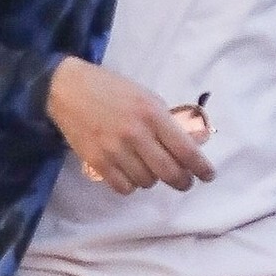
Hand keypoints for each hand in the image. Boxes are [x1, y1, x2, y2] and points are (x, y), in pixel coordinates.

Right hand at [47, 58, 214, 195]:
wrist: (68, 88)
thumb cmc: (111, 90)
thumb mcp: (146, 97)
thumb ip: (168, 121)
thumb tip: (194, 142)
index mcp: (152, 113)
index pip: (185, 149)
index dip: (200, 167)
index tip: (208, 176)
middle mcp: (136, 133)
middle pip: (169, 172)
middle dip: (182, 181)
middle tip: (184, 182)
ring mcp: (114, 149)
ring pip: (146, 182)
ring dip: (152, 179)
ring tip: (148, 168)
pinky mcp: (96, 160)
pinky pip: (123, 187)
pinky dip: (131, 185)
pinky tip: (129, 173)